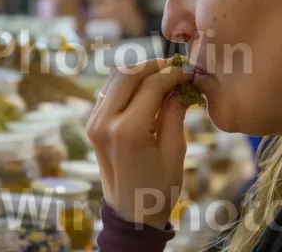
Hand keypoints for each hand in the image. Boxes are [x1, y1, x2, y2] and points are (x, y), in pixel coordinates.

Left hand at [86, 59, 193, 228]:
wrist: (131, 214)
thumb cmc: (159, 189)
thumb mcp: (175, 151)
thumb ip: (175, 113)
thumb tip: (182, 84)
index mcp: (128, 131)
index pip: (151, 85)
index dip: (173, 74)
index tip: (189, 73)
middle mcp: (105, 122)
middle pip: (128, 74)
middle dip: (153, 67)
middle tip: (175, 70)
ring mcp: (94, 123)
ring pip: (115, 79)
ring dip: (139, 73)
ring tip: (163, 78)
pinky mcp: (92, 125)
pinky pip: (108, 92)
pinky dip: (127, 85)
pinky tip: (146, 90)